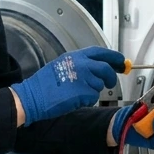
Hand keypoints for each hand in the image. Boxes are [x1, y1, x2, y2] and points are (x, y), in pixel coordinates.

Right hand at [11, 46, 125, 125]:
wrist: (33, 97)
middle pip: (106, 69)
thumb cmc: (43, 85)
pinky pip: (93, 97)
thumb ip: (80, 64)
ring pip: (99, 85)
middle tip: (110, 83)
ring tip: (78, 93)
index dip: (114, 56)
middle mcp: (81, 64)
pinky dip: (87, 100)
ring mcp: (83, 78)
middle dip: (111, 77)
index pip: (101, 52)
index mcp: (75, 56)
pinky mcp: (83, 92)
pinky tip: (74, 99)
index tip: (121, 61)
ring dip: (93, 91)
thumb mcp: (61, 65)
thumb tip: (99, 67)